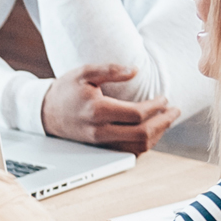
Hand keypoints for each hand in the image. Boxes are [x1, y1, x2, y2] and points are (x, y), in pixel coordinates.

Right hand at [40, 64, 178, 153]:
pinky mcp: (102, 148)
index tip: (164, 98)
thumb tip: (135, 71)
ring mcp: (100, 142)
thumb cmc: (66, 90)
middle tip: (174, 111)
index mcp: (97, 110)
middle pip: (142, 134)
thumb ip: (110, 69)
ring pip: (139, 146)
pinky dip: (146, 143)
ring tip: (167, 120)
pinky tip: (153, 130)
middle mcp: (99, 130)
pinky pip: (131, 152)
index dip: (156, 106)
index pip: (137, 114)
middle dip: (164, 122)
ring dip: (158, 134)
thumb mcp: (84, 72)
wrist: (46, 112)